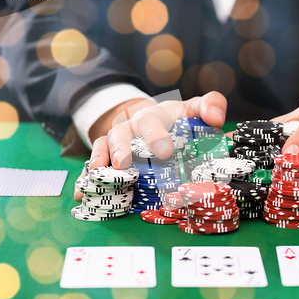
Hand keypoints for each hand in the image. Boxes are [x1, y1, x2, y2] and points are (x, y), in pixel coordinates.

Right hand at [74, 91, 227, 201]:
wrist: (155, 124)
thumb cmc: (178, 121)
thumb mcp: (194, 110)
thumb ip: (209, 106)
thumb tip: (216, 119)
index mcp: (154, 117)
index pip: (153, 120)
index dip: (156, 134)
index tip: (165, 151)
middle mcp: (131, 128)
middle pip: (121, 133)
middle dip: (121, 148)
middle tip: (123, 163)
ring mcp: (116, 143)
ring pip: (102, 146)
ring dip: (99, 160)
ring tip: (98, 174)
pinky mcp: (107, 158)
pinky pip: (93, 166)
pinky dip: (86, 178)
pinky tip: (82, 192)